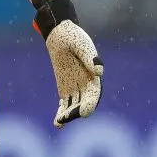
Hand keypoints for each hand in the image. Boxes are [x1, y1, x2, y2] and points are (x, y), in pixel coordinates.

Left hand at [31, 0, 103, 127]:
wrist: (60, 34)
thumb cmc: (72, 37)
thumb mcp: (81, 45)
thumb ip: (89, 57)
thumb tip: (100, 71)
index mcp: (94, 75)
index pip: (94, 93)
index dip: (90, 104)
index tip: (84, 112)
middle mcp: (87, 84)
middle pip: (84, 103)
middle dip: (76, 112)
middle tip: (65, 118)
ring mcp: (76, 87)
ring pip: (74, 106)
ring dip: (68, 115)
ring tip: (59, 121)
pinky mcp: (65, 88)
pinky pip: (65, 104)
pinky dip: (62, 113)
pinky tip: (57, 123)